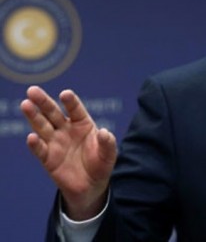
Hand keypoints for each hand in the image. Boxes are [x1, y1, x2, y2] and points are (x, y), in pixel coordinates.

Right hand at [20, 86, 116, 219]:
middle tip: (32, 91)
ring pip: (42, 126)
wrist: (91, 186)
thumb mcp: (109, 154)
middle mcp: (66, 130)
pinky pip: (40, 150)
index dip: (70, 101)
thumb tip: (104, 132)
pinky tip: (31, 137)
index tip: (65, 94)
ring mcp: (56, 143)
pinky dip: (35, 144)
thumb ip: (108, 143)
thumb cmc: (101, 164)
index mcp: (83, 124)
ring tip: (26, 104)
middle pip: (53, 113)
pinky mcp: (48, 158)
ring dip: (34, 116)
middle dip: (43, 102)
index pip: (75, 109)